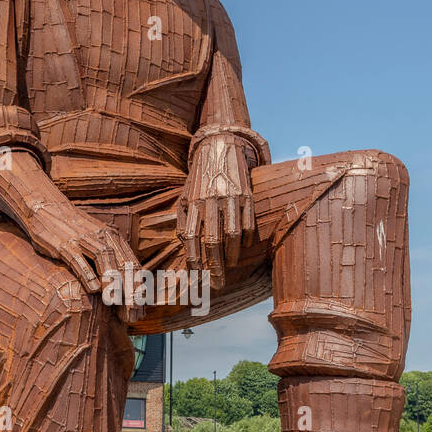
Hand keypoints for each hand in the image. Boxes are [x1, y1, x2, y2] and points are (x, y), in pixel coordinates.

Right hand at [0, 150, 142, 321]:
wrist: (47, 210)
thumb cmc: (72, 233)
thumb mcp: (95, 243)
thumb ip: (109, 261)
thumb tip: (121, 288)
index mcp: (114, 240)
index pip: (133, 267)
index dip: (139, 291)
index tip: (139, 313)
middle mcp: (104, 237)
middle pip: (123, 265)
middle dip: (131, 292)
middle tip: (132, 315)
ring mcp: (84, 239)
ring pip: (105, 261)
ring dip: (112, 283)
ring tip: (116, 303)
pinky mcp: (65, 243)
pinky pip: (78, 259)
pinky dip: (88, 273)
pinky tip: (94, 289)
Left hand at [177, 133, 255, 288]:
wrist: (219, 146)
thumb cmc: (199, 178)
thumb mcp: (184, 195)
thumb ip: (183, 220)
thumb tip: (185, 248)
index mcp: (193, 203)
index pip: (193, 239)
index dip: (195, 261)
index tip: (198, 278)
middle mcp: (211, 201)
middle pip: (213, 242)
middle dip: (215, 267)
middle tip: (217, 285)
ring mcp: (230, 198)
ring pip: (232, 235)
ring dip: (232, 256)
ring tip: (230, 267)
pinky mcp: (247, 194)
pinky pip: (248, 223)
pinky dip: (246, 238)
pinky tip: (242, 246)